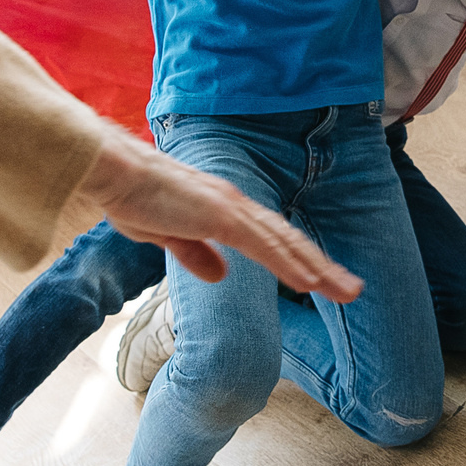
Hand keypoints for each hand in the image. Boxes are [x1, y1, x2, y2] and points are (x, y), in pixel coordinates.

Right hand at [78, 130, 361, 298]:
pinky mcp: (219, 215)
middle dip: (323, 267)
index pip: (273, 239)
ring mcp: (231, 209)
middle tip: (353, 290)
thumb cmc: (132, 197)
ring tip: (346, 292)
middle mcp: (237, 205)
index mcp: (226, 209)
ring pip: (284, 244)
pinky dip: (288, 263)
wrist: (112, 173)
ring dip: (318, 269)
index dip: (300, 260)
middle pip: (289, 240)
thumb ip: (195, 253)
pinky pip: (262, 245)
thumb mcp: (166, 235)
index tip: (323, 281)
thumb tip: (221, 275)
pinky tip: (309, 282)